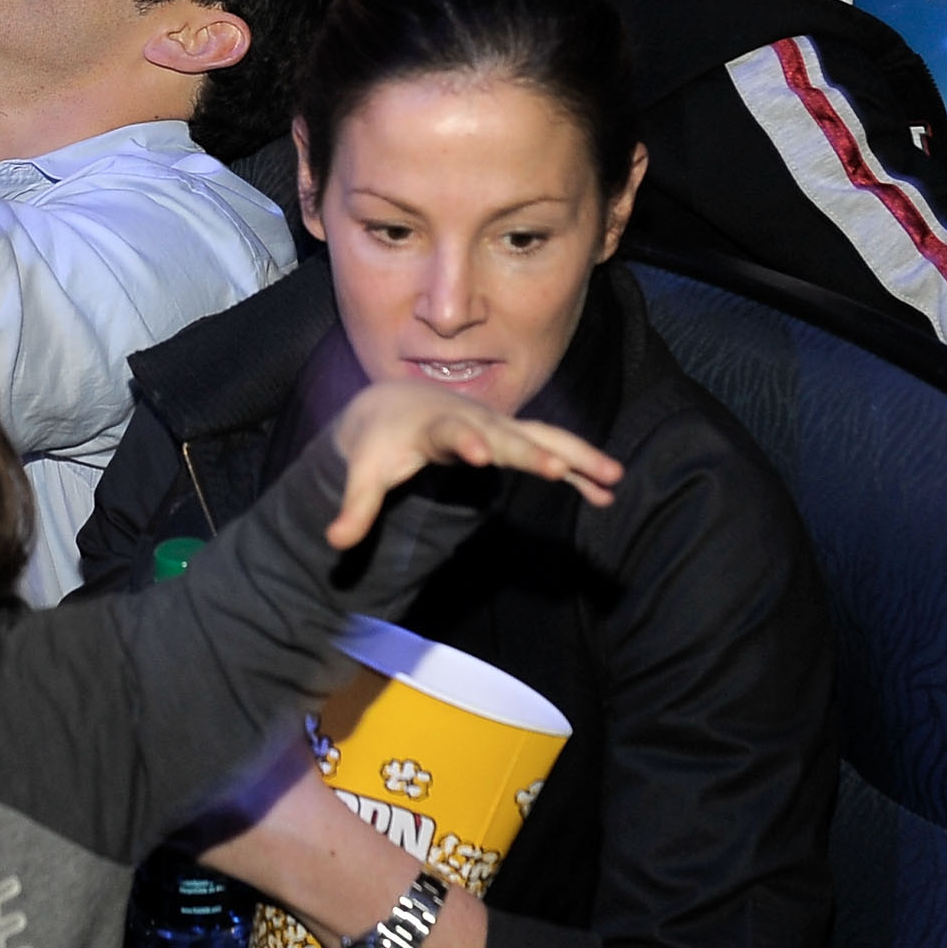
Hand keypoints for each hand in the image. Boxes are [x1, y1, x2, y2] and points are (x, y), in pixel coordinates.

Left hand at [324, 381, 622, 549]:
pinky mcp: (513, 439)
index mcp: (436, 427)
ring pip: (544, 437)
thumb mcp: (364, 472)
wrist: (396, 405)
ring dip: (577, 456)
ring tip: (612, 480)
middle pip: (508, 435)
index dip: (465, 441)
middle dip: (532, 451)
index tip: (481, 454)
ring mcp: (499, 428)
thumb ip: (356, 508)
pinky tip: (606, 493)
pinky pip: (552, 450)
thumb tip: (333, 542)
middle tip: (559, 468)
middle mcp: (475, 421)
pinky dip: (578, 468)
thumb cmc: (381, 441)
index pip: (451, 433)